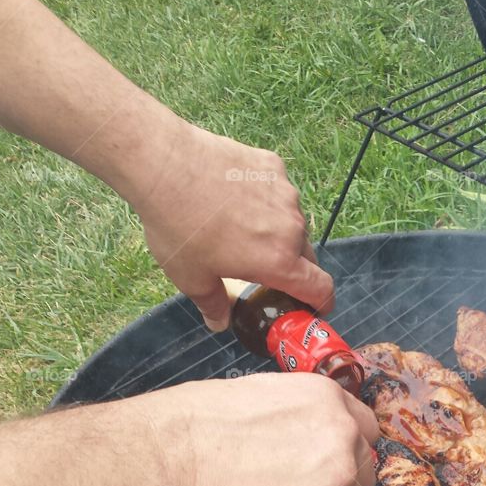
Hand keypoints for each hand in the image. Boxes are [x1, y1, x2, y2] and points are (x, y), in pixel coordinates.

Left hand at [131, 122, 334, 331]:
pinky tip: (233, 197)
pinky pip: (277, 192)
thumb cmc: (178, 224)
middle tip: (263, 269)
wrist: (163, 163)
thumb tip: (219, 322)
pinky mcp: (272, 166)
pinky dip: (263, 200)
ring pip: (291, 222)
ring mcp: (284, 193)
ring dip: (276, 231)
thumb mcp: (191, 277)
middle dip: (290, 267)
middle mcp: (291, 227)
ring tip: (239, 227)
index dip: (321, 302)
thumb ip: (213, 305)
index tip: (314, 306)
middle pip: (306, 256)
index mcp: (278, 261)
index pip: (320, 288)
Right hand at [155, 373, 378, 485]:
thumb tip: (299, 437)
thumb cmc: (191, 429)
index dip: (343, 451)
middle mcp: (342, 436)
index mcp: (326, 399)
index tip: (324, 464)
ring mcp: (336, 481)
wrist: (167, 466)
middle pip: (361, 473)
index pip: (364, 429)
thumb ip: (295, 418)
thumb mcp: (257, 397)